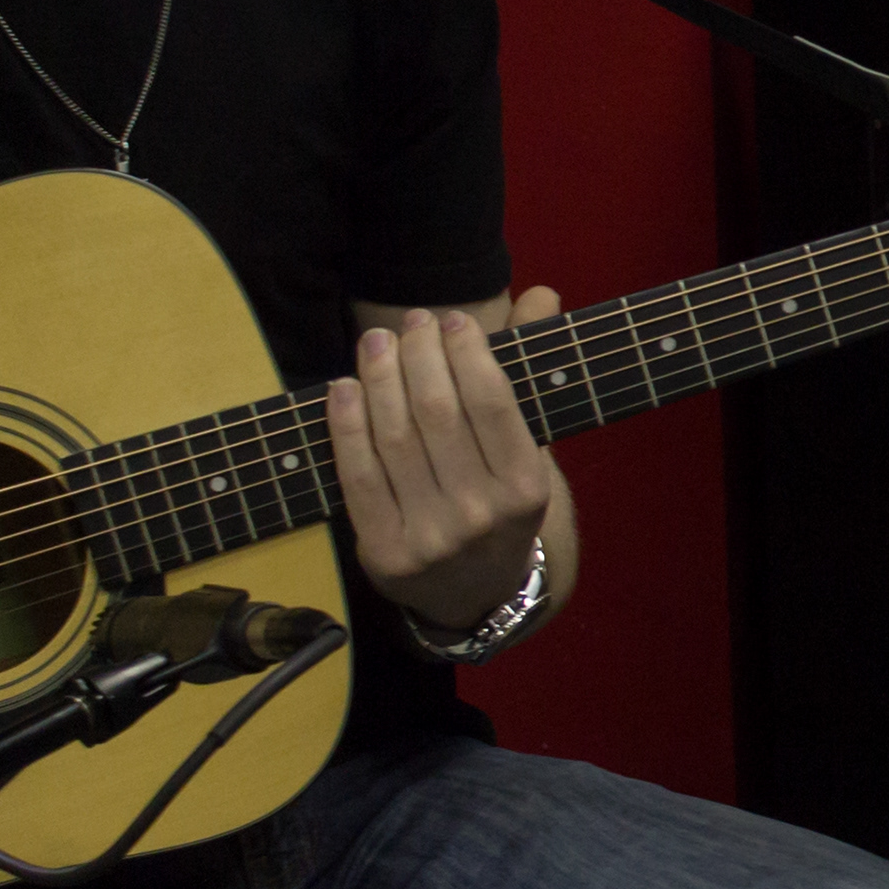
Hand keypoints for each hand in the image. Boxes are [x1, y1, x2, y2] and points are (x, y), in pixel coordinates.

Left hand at [325, 288, 566, 632]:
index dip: (468, 350)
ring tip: (375, 342)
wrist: (475, 593)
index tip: (452, 319)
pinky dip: (347, 424)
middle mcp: (481, 514)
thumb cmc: (501, 504)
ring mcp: (431, 537)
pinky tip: (345, 387)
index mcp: (526, 487)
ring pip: (394, 437)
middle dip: (419, 354)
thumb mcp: (529, 450)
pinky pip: (359, 475)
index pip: (492, 401)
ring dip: (379, 377)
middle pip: (437, 411)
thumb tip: (543, 295)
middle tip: (410, 322)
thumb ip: (530, 372)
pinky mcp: (385, 552)